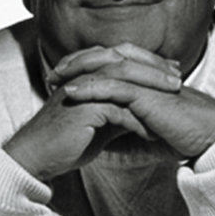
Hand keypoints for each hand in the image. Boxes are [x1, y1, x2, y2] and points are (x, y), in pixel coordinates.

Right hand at [2, 44, 183, 181]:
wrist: (37, 157)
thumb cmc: (63, 142)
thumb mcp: (95, 121)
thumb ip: (114, 110)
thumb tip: (139, 111)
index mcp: (84, 75)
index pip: (120, 59)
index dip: (146, 63)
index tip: (169, 71)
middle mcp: (82, 77)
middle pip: (124, 61)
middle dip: (153, 68)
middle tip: (177, 76)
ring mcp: (81, 91)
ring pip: (123, 79)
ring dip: (151, 86)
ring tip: (173, 93)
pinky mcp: (82, 109)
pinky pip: (116, 109)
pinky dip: (136, 119)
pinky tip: (151, 130)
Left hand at [58, 46, 214, 160]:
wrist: (211, 138)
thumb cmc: (184, 136)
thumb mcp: (147, 136)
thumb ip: (125, 135)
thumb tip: (104, 148)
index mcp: (146, 77)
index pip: (110, 63)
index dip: (85, 66)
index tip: (60, 77)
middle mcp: (145, 74)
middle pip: (103, 58)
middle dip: (75, 63)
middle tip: (51, 74)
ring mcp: (146, 82)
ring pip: (105, 67)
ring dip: (77, 71)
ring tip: (54, 79)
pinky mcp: (148, 95)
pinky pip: (114, 86)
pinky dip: (90, 88)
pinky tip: (70, 93)